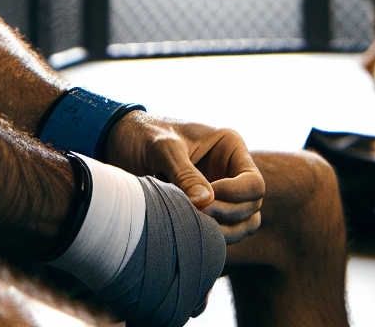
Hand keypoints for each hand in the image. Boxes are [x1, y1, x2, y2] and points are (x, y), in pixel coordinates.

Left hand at [105, 112, 264, 243]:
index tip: (206, 200)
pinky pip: (222, 232)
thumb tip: (207, 203)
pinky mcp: (205, 209)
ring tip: (193, 226)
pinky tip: (188, 234)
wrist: (120, 143)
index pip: (254, 183)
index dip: (235, 197)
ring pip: (242, 225)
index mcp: (229, 146)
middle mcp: (230, 170)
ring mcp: (220, 191)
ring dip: (225, 232)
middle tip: (196, 214)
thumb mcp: (164, 148)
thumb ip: (185, 174)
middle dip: (228, 216)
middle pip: (252, 208)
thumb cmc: (144, 134)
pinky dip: (212, 238)